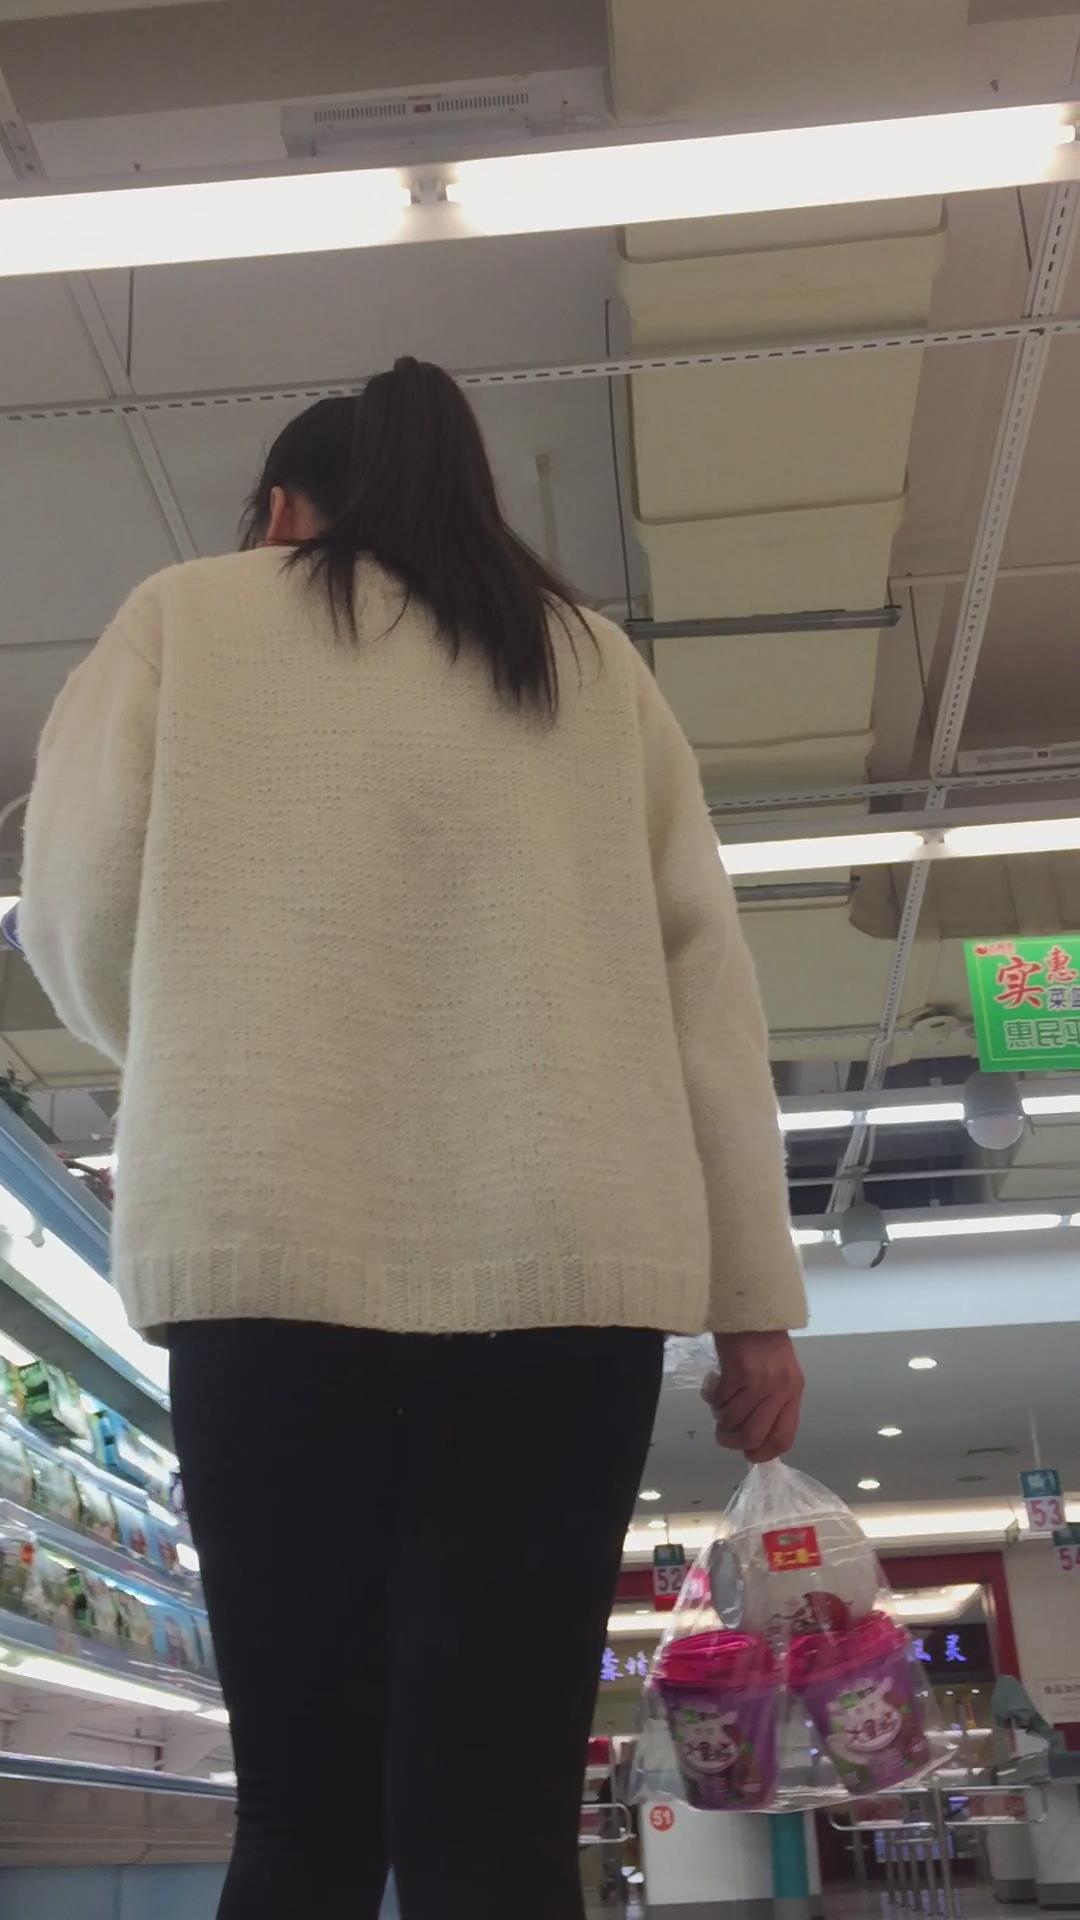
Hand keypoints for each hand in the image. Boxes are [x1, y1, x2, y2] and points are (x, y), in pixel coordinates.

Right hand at [702, 1331, 803, 1462]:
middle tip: (723, 1433)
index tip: (747, 1452)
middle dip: (732, 1441)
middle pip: (754, 1436)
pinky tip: (712, 1385)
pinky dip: (711, 1398)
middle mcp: (780, 1389)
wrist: (751, 1304)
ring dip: (720, 1416)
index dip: (762, 1453)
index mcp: (793, 1392)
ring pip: (733, 1420)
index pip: (783, 1438)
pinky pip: (719, 1400)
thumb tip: (752, 1440)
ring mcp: (760, 1380)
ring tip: (718, 1402)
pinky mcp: (738, 1370)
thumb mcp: (777, 1373)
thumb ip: (771, 1403)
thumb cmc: (763, 1338)